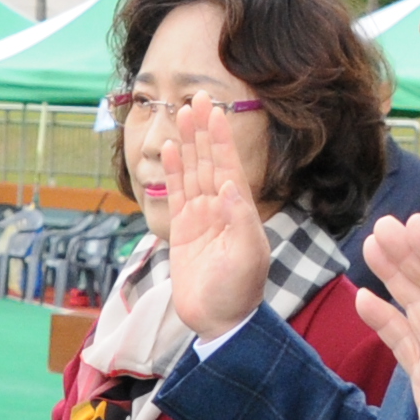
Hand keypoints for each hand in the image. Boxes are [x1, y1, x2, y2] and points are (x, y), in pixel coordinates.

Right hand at [159, 100, 272, 334]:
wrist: (219, 321)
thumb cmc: (239, 291)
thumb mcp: (248, 255)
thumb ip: (240, 219)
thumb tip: (227, 186)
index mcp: (239, 210)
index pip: (229, 165)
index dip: (221, 138)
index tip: (216, 110)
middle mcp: (221, 208)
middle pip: (210, 160)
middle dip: (205, 130)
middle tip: (197, 97)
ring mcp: (201, 217)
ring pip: (193, 171)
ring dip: (189, 142)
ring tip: (182, 113)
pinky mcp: (182, 230)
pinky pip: (177, 193)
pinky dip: (174, 170)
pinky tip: (171, 149)